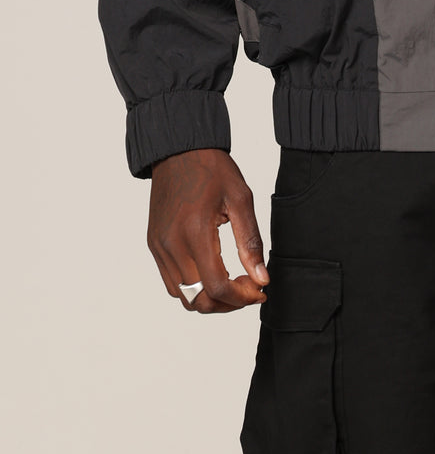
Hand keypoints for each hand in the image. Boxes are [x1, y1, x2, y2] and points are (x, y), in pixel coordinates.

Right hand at [148, 148, 269, 312]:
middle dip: (228, 303)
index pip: (217, 287)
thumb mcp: (241, 199)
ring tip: (233, 283)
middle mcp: (172, 245)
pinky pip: (171, 281)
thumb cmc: (213, 169)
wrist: (180, 150)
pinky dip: (193, 287)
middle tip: (250, 288)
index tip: (260, 291)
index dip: (241, 298)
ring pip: (183, 295)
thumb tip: (262, 278)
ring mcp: (159, 246)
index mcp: (195, 232)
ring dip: (209, 298)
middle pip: (198, 299)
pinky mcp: (154, 244)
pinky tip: (212, 272)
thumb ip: (251, 242)